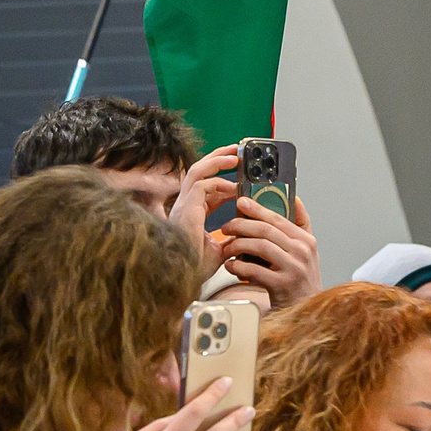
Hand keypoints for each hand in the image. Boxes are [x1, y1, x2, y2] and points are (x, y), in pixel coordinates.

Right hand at [170, 146, 241, 280]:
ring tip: (237, 157)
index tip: (243, 180)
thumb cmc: (197, 266)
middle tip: (239, 152)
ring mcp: (183, 205)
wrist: (182, 278)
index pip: (208, 188)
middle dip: (218, 159)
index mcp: (194, 212)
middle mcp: (186, 205)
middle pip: (200, 172)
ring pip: (197, 172)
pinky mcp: (185, 208)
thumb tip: (248, 232)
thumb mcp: (222, 248)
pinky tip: (235, 185)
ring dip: (217, 161)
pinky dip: (219, 181)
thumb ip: (232, 237)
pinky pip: (201, 184)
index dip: (225, 181)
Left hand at [217, 195, 320, 309]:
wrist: (307, 310)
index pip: (278, 218)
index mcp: (307, 241)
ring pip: (258, 246)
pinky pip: (253, 270)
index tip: (241, 201)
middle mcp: (302, 252)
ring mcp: (293, 269)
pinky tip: (230, 266)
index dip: (257, 208)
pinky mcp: (281, 285)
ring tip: (227, 248)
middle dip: (241, 225)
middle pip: (265, 230)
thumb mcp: (308, 251)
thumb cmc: (301, 280)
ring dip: (237, 245)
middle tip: (226, 227)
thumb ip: (301, 226)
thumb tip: (295, 199)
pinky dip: (237, 267)